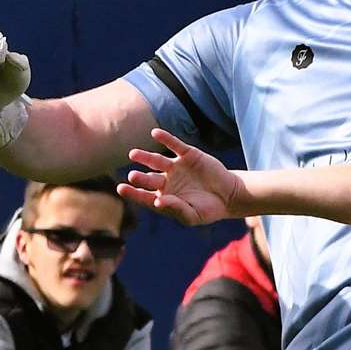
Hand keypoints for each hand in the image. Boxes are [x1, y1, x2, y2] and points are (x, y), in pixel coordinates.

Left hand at [122, 128, 241, 225]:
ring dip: (145, 157)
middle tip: (132, 176)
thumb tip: (157, 202)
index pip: (144, 196)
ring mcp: (176, 167)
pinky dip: (166, 139)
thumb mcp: (192, 215)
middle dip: (141, 177)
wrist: (229, 195)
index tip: (121, 188)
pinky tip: (155, 133)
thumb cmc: (208, 210)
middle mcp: (166, 181)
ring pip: (156, 160)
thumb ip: (175, 208)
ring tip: (133, 154)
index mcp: (164, 197)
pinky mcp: (188, 155)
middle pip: (149, 178)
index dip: (132, 192)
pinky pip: (174, 145)